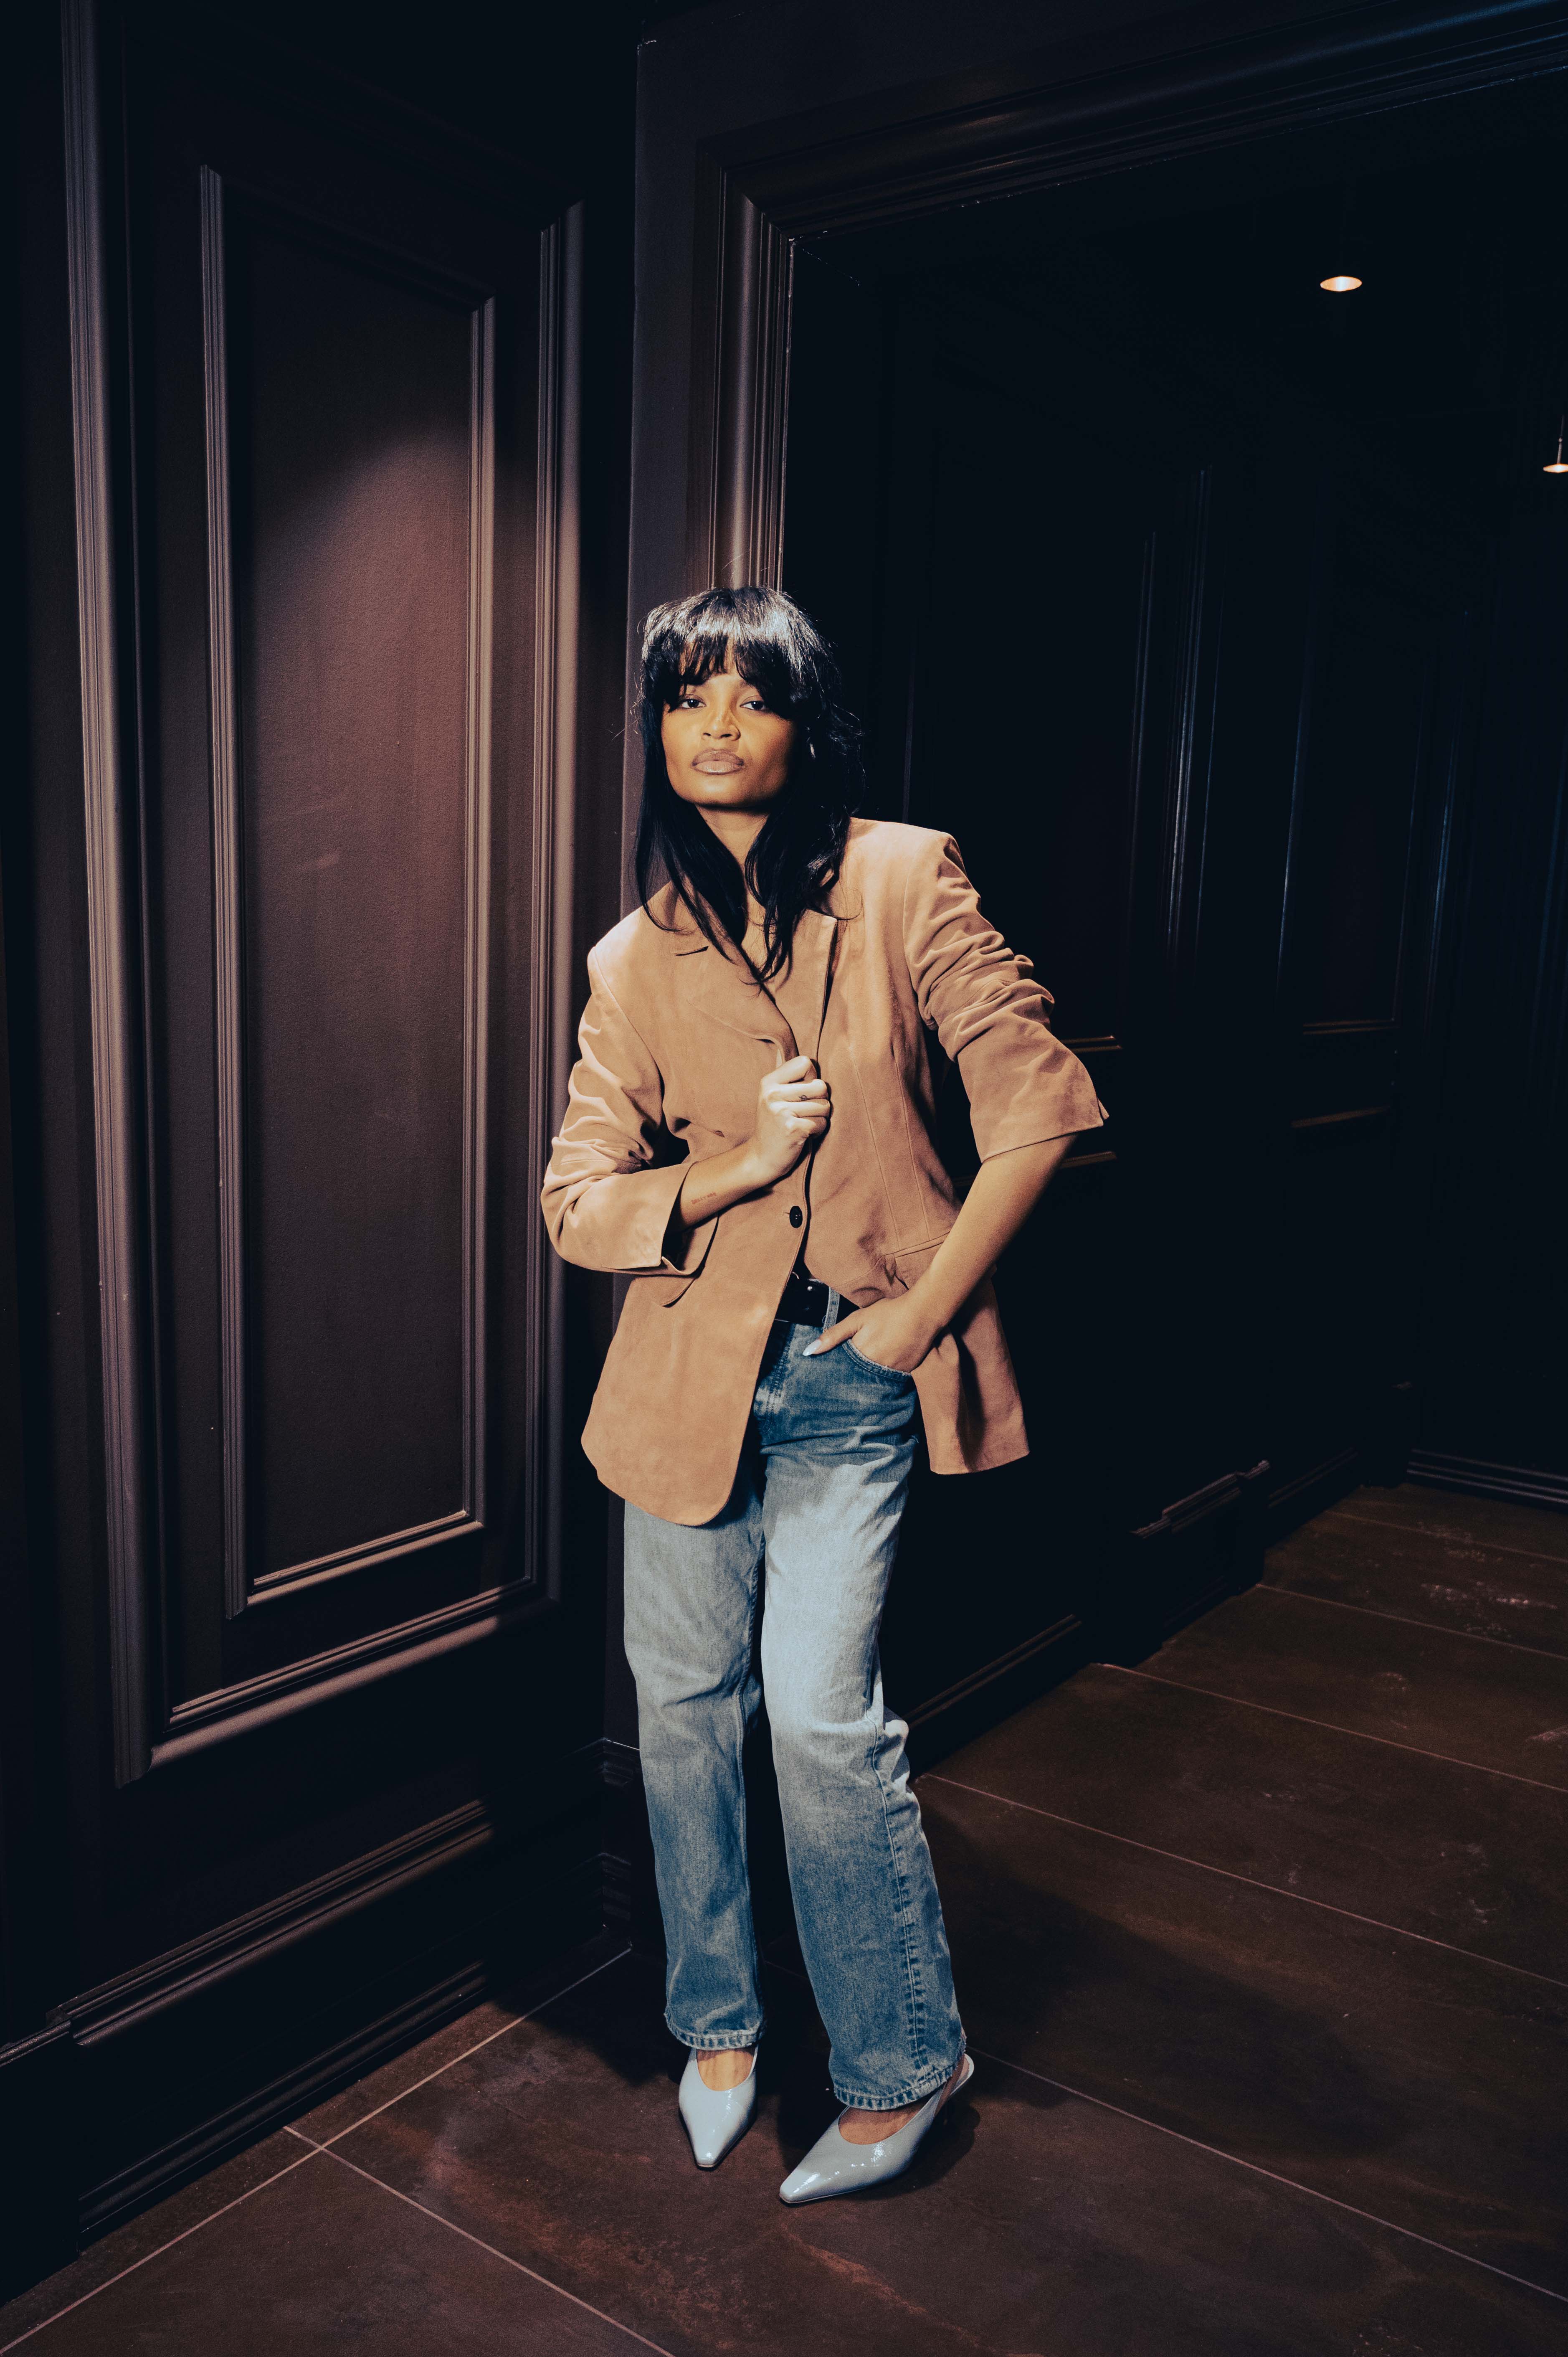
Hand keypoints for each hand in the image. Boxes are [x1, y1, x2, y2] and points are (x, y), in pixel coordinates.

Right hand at [744, 1055, 830, 1187]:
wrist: (761, 1158)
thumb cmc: (774, 1124)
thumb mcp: (773, 1097)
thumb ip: (790, 1078)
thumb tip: (810, 1060)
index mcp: (768, 1082)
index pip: (805, 1062)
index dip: (811, 1077)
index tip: (802, 1092)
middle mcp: (773, 1094)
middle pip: (820, 1085)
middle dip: (820, 1100)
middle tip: (805, 1112)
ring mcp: (782, 1112)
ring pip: (825, 1106)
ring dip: (820, 1117)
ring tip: (803, 1123)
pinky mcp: (793, 1129)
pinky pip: (822, 1123)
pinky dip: (818, 1131)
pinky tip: (803, 1134)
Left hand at [803, 1291, 939, 1373]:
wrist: (923, 1313)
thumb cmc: (889, 1312)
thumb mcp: (857, 1319)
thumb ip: (833, 1335)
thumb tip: (808, 1352)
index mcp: (859, 1354)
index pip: (840, 1371)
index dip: (834, 1372)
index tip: (826, 1376)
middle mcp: (874, 1367)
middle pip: (855, 1379)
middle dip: (848, 1379)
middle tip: (844, 1379)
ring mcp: (891, 1372)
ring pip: (872, 1382)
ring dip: (865, 1380)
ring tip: (864, 1372)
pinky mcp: (905, 1373)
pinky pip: (889, 1381)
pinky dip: (883, 1378)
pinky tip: (882, 1370)